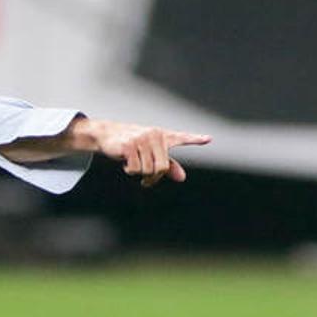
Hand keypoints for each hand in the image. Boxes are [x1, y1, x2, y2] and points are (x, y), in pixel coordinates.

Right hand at [89, 121, 211, 185]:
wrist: (107, 134)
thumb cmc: (132, 144)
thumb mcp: (151, 154)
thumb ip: (168, 165)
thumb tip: (182, 178)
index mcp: (163, 136)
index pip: (182, 137)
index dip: (195, 139)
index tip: (208, 139)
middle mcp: (155, 135)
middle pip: (162, 167)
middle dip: (154, 178)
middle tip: (147, 181)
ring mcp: (142, 139)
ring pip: (148, 170)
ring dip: (141, 175)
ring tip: (133, 167)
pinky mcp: (129, 145)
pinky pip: (135, 169)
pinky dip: (130, 171)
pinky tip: (126, 164)